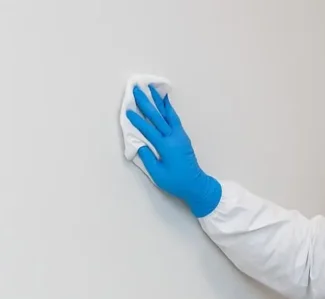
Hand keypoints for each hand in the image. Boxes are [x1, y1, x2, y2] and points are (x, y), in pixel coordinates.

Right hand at [125, 85, 221, 217]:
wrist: (196, 184)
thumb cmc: (176, 181)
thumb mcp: (158, 173)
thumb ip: (147, 157)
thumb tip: (138, 143)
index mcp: (166, 147)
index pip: (149, 130)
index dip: (138, 120)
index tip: (128, 110)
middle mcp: (174, 137)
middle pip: (158, 117)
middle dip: (146, 103)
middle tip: (137, 89)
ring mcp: (180, 135)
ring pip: (168, 114)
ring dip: (159, 101)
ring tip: (152, 88)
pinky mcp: (183, 136)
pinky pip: (174, 118)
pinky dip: (169, 108)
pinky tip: (165, 101)